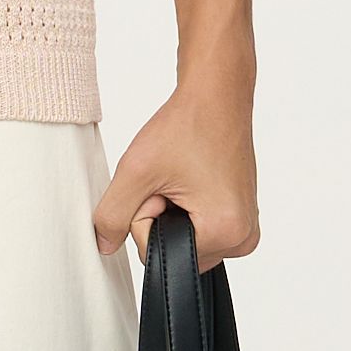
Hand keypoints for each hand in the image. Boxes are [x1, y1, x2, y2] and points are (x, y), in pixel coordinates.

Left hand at [93, 75, 258, 271]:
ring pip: (184, 242)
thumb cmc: (188, 125)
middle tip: (173, 178)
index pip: (158, 252)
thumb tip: (104, 246)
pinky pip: (199, 230)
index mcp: (225, 231)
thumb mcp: (136, 171)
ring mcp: (245, 230)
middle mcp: (243, 238)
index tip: (163, 180)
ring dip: (174, 214)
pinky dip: (188, 209)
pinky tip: (194, 181)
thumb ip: (112, 215)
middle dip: (162, 217)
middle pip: (174, 251)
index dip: (147, 214)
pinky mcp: (241, 219)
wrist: (216, 97)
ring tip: (185, 177)